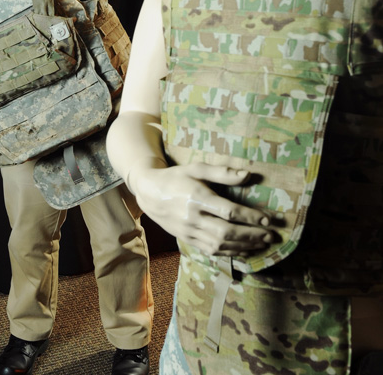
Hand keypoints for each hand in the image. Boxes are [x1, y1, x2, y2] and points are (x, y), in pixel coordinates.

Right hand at [128, 161, 274, 256]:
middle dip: (252, 235)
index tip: (267, 220)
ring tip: (263, 244)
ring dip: (244, 246)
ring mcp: (189, 232)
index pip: (228, 211)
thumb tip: (248, 174)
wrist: (150, 193)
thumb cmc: (177, 177)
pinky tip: (244, 250)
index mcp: (197, 198)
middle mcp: (193, 218)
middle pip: (226, 232)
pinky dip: (230, 252)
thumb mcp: (197, 168)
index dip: (249, 217)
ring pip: (220, 244)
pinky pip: (211, 250)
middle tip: (271, 236)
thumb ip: (222, 172)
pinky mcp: (187, 240)